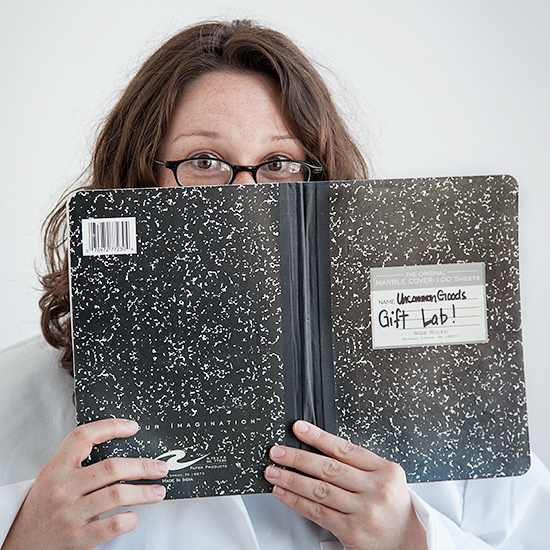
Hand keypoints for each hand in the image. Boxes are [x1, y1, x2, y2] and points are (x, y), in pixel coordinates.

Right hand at [3, 418, 168, 549]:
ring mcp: (70, 514)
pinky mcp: (78, 539)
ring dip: (145, 492)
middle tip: (160, 467)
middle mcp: (62, 489)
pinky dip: (130, 519)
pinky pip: (113, 524)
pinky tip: (134, 515)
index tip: (132, 427)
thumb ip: (76, 462)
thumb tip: (120, 447)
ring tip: (158, 491)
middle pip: (111, 468)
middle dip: (143, 466)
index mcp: (55, 468)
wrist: (19, 545)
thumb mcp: (52, 477)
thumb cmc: (43, 508)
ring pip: (118, 495)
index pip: (83, 437)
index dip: (111, 427)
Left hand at [264, 421, 426, 549]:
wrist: (409, 542)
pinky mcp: (352, 532)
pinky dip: (297, 501)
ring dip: (292, 480)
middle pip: (329, 469)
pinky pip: (318, 513)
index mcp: (385, 471)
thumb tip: (319, 448)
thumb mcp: (386, 478)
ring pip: (320, 491)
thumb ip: (359, 463)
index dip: (319, 437)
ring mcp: (364, 512)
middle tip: (278, 452)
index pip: (345, 449)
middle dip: (298, 458)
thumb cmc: (393, 506)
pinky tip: (284, 493)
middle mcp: (376, 490)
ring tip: (274, 472)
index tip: (299, 429)